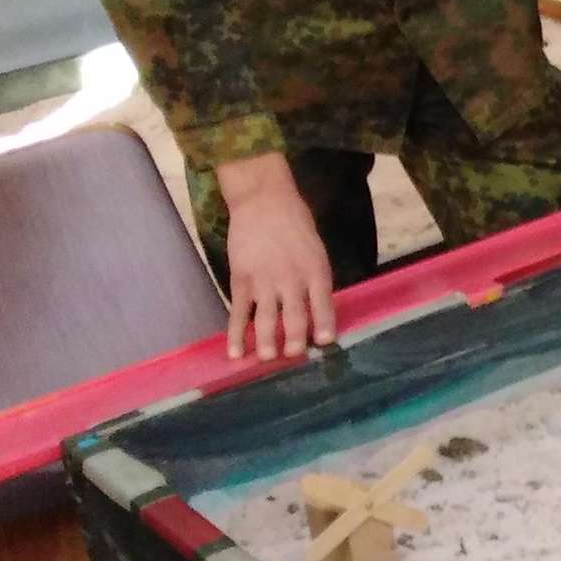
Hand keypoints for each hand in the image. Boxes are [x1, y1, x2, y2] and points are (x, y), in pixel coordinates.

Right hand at [216, 154, 334, 362]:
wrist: (263, 201)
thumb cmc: (295, 223)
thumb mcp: (316, 248)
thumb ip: (315, 278)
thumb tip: (317, 309)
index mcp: (315, 270)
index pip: (323, 304)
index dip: (324, 325)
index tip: (324, 343)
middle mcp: (291, 278)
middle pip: (295, 316)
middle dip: (295, 341)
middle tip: (293, 356)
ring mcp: (264, 280)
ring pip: (266, 319)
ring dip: (267, 342)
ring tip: (268, 359)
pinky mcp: (241, 280)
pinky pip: (238, 312)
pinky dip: (236, 334)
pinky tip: (236, 352)